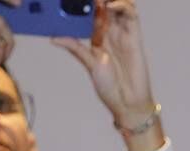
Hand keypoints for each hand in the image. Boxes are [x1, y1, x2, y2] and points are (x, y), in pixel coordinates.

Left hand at [52, 1, 159, 146]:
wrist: (127, 102)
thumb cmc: (110, 87)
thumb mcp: (88, 63)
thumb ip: (74, 47)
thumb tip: (53, 38)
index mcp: (99, 37)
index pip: (93, 13)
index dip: (86, 3)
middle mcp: (112, 33)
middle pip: (107, 6)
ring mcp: (124, 34)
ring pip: (120, 6)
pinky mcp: (135, 37)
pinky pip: (132, 16)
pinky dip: (122, 6)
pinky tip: (110, 5)